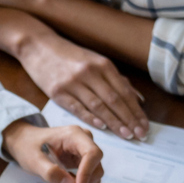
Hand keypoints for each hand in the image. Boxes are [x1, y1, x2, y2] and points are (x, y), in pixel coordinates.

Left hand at [3, 120, 103, 182]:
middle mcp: (84, 139)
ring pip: (94, 171)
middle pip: (96, 164)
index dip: (88, 173)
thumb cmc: (28, 146)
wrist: (25, 141)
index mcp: (74, 134)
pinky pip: (88, 174)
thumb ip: (50, 172)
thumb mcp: (34, 160)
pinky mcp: (82, 158)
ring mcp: (84, 149)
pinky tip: (63, 181)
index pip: (92, 153)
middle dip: (83, 181)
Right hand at [16, 32, 147, 141]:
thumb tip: (138, 99)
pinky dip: (92, 118)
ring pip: (99, 106)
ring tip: (127, 135)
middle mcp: (90, 73)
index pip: (124, 92)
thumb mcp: (96, 61)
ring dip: (114, 122)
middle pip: (114, 100)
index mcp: (103, 65)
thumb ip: (117, 80)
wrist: (39, 47)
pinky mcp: (58, 92)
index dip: (136, 111)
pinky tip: (103, 127)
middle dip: (129, 119)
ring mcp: (73, 83)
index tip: (145, 125)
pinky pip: (78, 108)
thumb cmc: (70, 57)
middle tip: (140, 135)